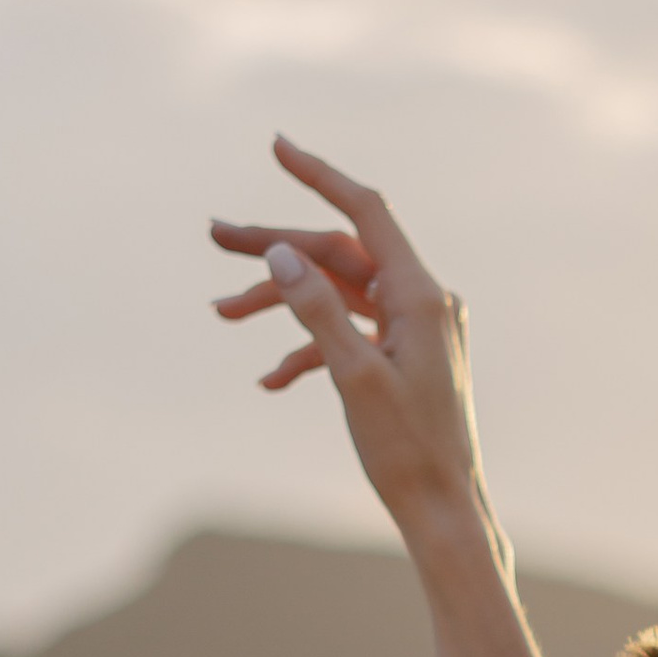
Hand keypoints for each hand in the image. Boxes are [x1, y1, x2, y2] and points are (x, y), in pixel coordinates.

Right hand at [212, 135, 560, 656]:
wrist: (445, 512)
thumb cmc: (407, 451)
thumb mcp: (352, 377)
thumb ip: (316, 309)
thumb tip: (282, 250)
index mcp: (421, 296)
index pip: (364, 213)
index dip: (319, 175)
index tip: (276, 145)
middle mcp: (424, 303)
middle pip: (339, 254)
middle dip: (276, 248)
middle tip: (212, 237)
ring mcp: (415, 332)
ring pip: (337, 295)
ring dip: (281, 301)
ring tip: (221, 313)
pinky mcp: (403, 361)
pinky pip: (348, 336)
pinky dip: (307, 348)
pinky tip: (268, 380)